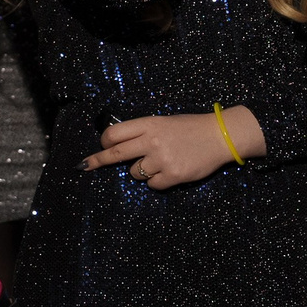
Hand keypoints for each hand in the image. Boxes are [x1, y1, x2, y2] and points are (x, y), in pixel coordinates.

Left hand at [83, 112, 242, 190]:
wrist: (221, 136)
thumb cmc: (190, 128)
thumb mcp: (164, 122)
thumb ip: (143, 132)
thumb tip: (118, 145)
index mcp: (149, 124)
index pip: (114, 134)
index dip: (104, 142)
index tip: (102, 147)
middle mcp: (152, 141)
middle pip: (115, 154)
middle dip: (98, 161)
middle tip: (86, 165)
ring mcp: (162, 159)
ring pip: (134, 173)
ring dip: (141, 171)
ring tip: (160, 162)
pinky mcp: (173, 175)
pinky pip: (152, 184)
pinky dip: (157, 181)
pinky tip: (170, 172)